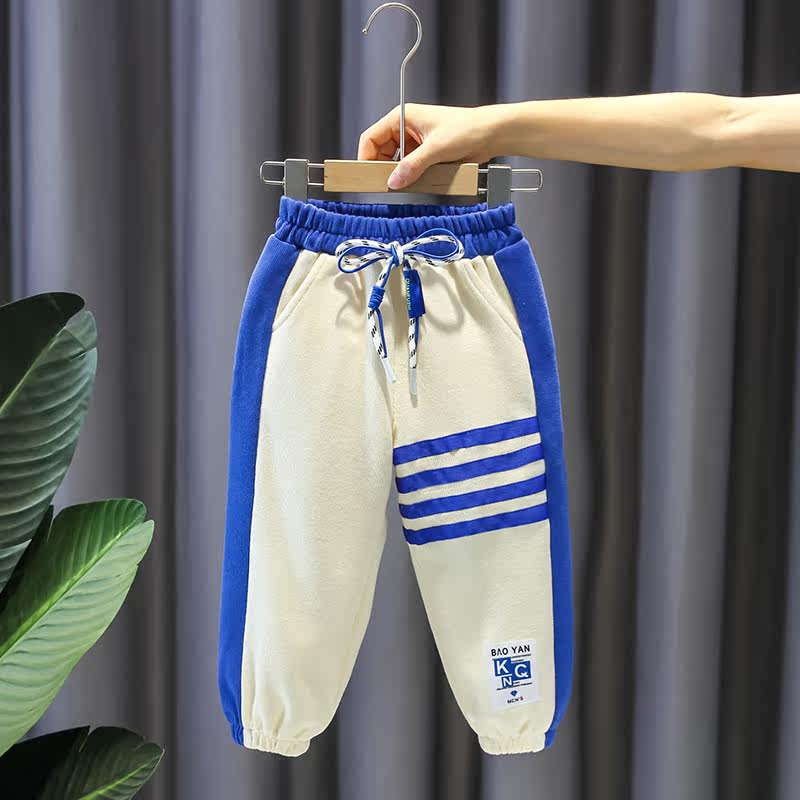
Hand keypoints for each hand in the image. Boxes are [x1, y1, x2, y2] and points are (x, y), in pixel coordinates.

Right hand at [358, 103, 500, 188]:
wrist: (490, 134)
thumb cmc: (467, 128)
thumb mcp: (436, 148)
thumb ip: (413, 166)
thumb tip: (394, 181)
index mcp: (402, 117)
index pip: (371, 138)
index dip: (365, 157)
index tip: (366, 175)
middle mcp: (405, 129)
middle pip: (380, 153)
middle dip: (383, 169)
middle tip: (386, 185)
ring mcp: (415, 143)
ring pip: (395, 163)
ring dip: (398, 174)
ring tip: (404, 183)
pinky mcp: (424, 155)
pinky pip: (409, 169)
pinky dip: (410, 177)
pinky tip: (416, 182)